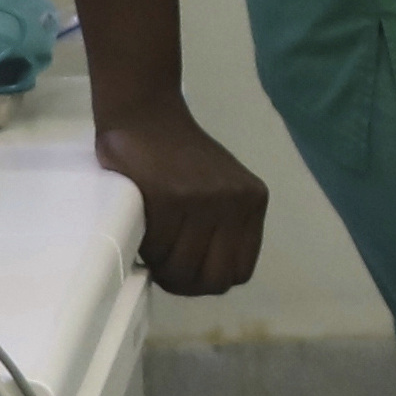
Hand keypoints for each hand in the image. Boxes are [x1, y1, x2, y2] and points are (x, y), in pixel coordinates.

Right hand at [95, 100, 274, 296]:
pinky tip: (141, 229)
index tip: (185, 267)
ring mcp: (206, 201)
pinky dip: (144, 248)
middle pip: (214, 280)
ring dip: (159, 265)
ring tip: (150, 243)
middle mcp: (237, 203)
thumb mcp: (219, 189)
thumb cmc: (176, 156)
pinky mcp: (171, 198)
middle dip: (183, 282)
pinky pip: (157, 249)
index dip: (208, 279)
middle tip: (161, 264)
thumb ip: (221, 227)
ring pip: (182, 269)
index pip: (240, 271)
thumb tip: (202, 278)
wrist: (145, 114)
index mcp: (253, 203)